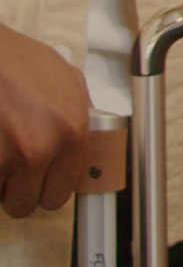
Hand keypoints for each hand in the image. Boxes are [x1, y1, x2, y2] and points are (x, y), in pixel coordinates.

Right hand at [0, 23, 90, 217]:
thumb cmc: (18, 62)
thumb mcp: (67, 80)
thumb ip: (80, 114)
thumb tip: (89, 140)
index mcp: (72, 131)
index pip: (63, 193)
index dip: (46, 187)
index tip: (39, 180)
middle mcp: (41, 148)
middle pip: (27, 204)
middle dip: (17, 189)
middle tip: (12, 163)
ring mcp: (8, 156)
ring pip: (0, 199)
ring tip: (0, 147)